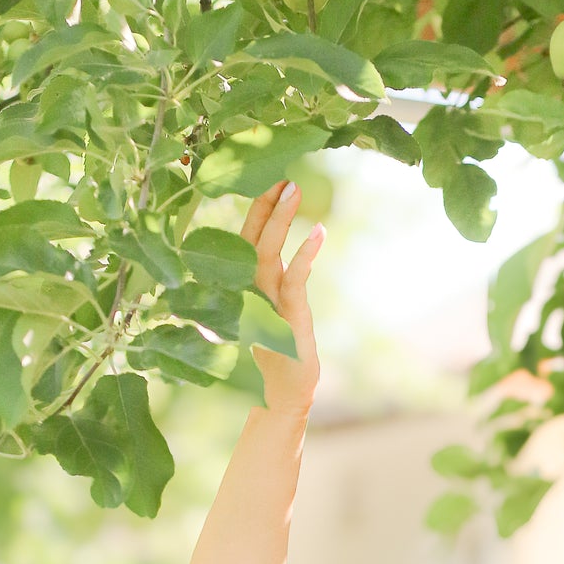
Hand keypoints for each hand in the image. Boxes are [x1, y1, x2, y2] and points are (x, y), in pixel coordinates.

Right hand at [240, 180, 323, 412]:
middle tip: (280, 173)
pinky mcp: (285, 314)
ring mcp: (264, 301)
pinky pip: (294, 278)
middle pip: (252, 238)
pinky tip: (319, 231)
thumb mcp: (272, 308)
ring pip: (268, 251)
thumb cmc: (279, 350)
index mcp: (244, 285)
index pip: (245, 239)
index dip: (255, 209)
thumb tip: (278, 249)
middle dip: (264, 204)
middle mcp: (248, 289)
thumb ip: (273, 280)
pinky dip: (306, 254)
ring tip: (294, 188)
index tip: (265, 177)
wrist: (285, 390)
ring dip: (281, 218)